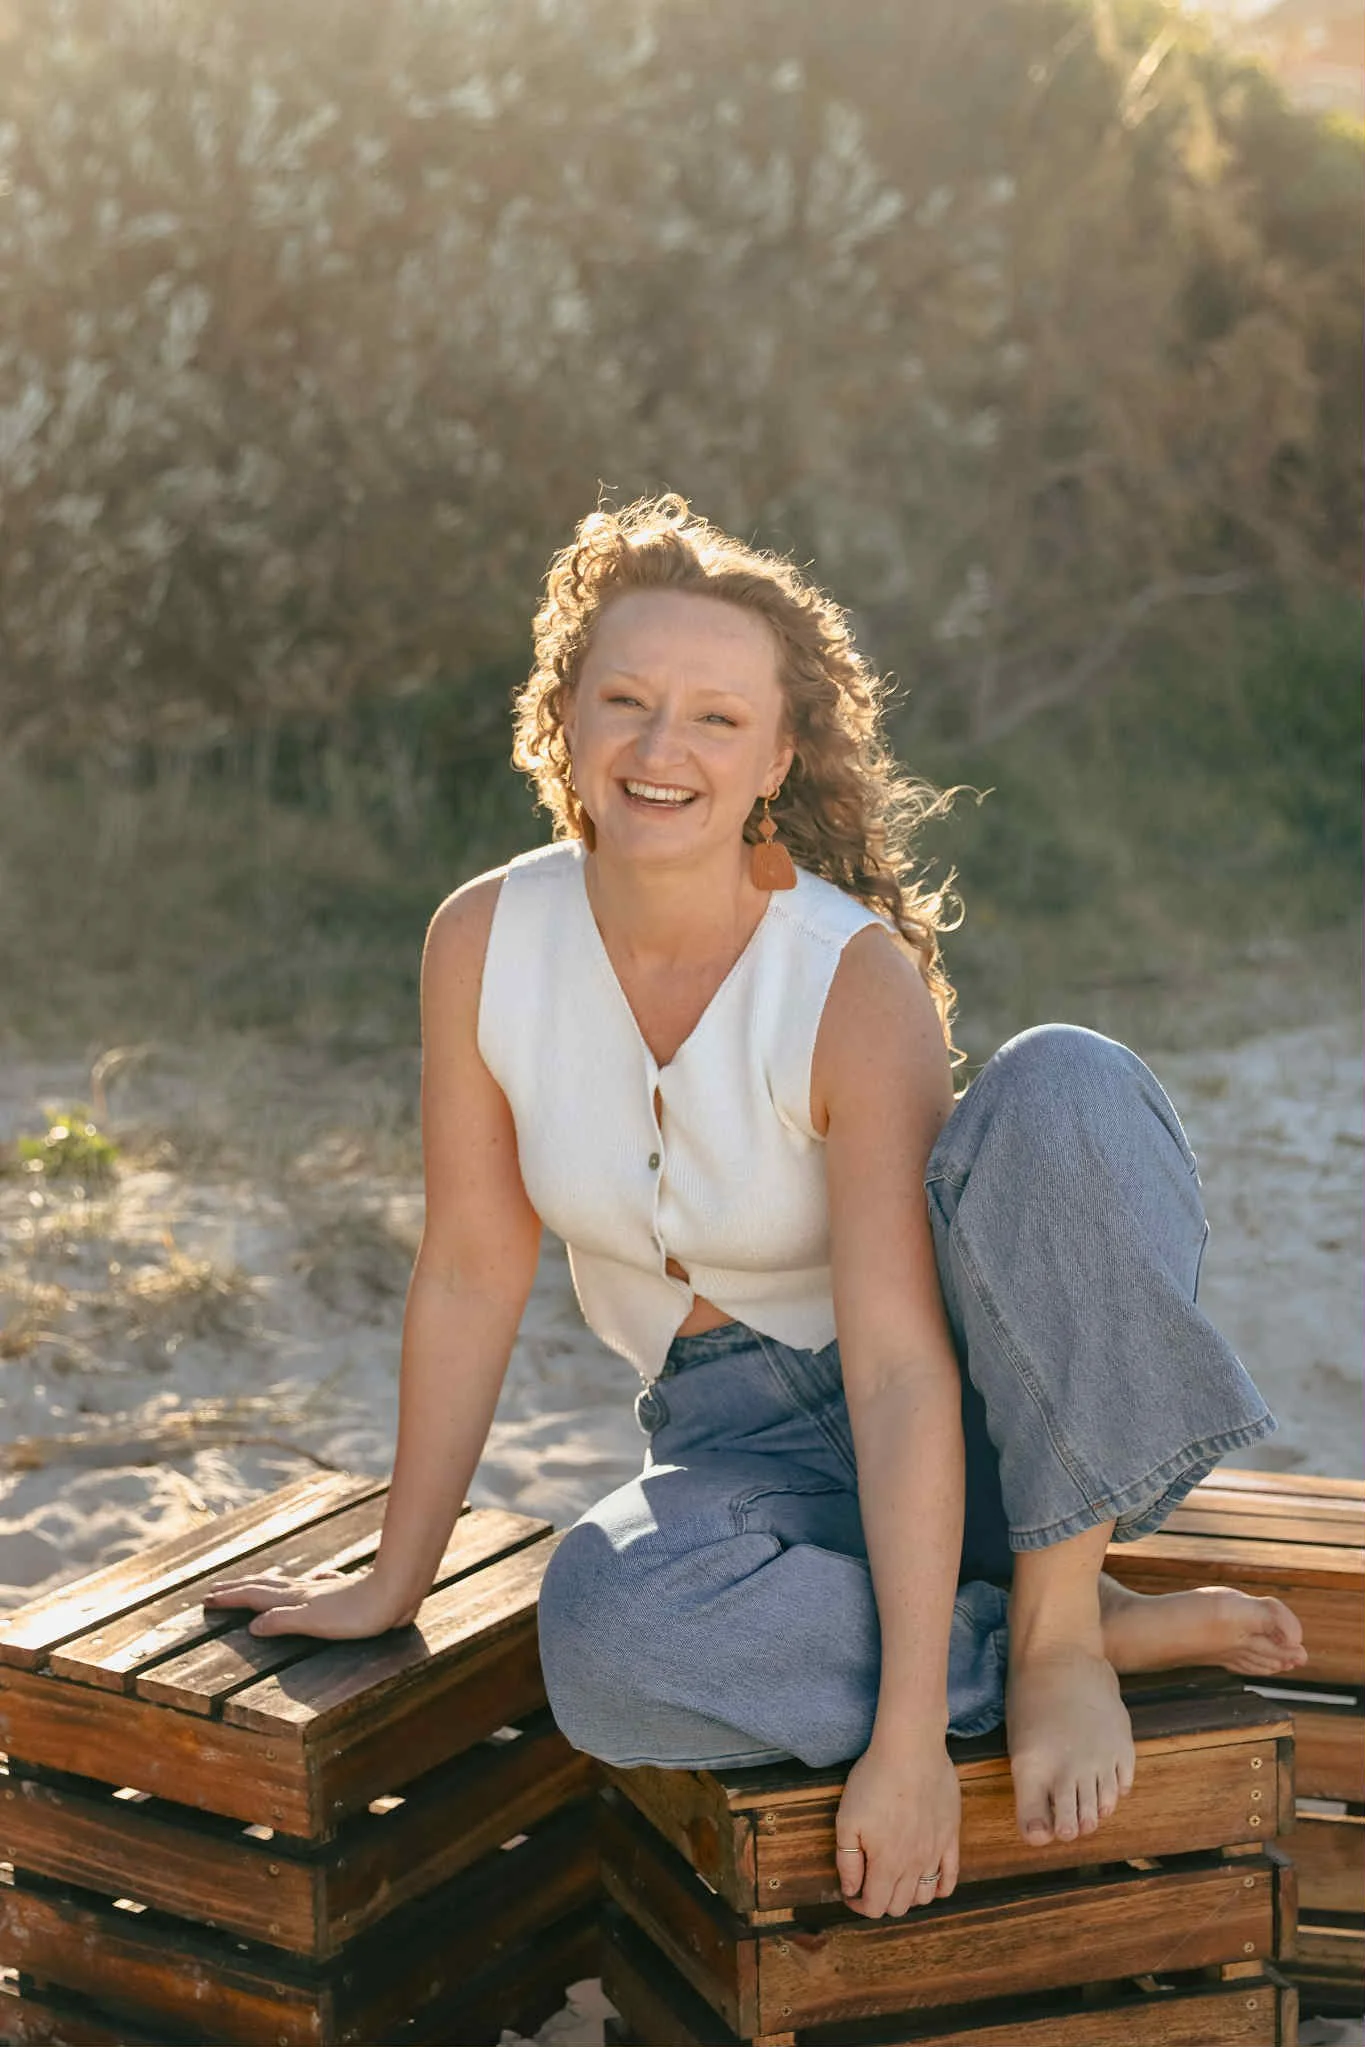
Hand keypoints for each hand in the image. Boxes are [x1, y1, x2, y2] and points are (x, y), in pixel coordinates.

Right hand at [200, 1565, 419, 1638]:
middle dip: (239, 1588)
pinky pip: (312, 1586)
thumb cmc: (355, 1614)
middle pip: (266, 1586)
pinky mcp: (342, 1592)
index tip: (206, 1599)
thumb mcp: (313, 1621)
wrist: (394, 1593)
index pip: (255, 1596)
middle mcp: (305, 1590)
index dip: (230, 1599)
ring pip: (286, 1584)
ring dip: (265, 1584)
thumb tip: (252, 1625)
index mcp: (294, 1598)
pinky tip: (311, 1581)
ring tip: (254, 1582)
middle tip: (216, 1589)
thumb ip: (282, 1621)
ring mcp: (324, 1589)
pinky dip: (301, 1585)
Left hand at [834, 1733, 960, 1917]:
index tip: (850, 1893)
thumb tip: (850, 1891)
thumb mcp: (847, 1819)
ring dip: (908, 1897)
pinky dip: (939, 1888)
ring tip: (894, 1879)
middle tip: (869, 1883)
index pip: (875, 1907)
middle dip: (881, 1902)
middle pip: (900, 1906)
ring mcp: (936, 1852)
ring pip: (924, 1897)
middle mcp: (913, 1865)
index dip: (859, 1905)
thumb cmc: (874, 1780)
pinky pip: (950, 1878)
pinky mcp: (951, 1837)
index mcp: (886, 1863)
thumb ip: (847, 1861)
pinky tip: (927, 1881)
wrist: (911, 1749)